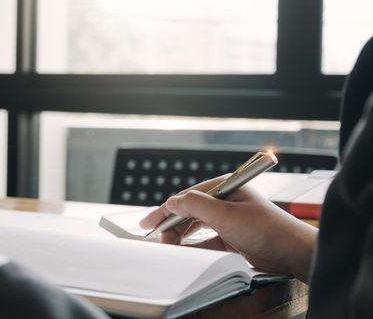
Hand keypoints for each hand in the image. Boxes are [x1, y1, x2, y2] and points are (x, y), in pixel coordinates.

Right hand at [140, 176, 317, 282]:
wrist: (291, 252)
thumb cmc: (264, 228)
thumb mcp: (225, 214)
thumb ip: (195, 205)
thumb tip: (172, 201)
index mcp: (224, 187)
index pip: (187, 197)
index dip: (166, 209)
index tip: (150, 222)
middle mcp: (225, 201)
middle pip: (190, 211)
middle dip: (172, 224)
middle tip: (157, 238)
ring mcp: (229, 218)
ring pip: (196, 225)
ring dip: (181, 235)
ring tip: (169, 245)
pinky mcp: (233, 235)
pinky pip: (207, 239)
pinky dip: (195, 245)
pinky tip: (185, 250)